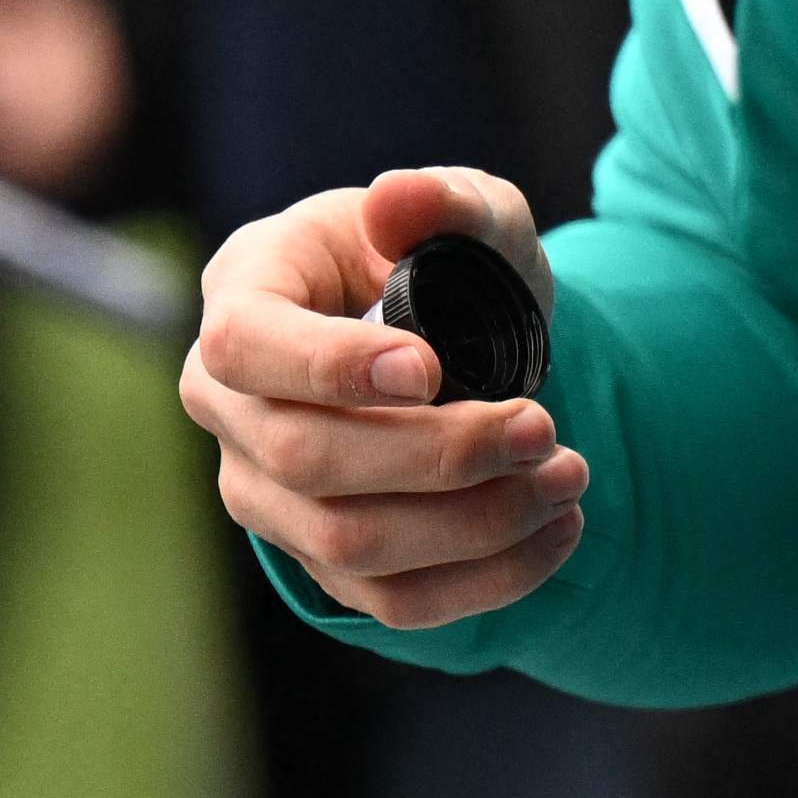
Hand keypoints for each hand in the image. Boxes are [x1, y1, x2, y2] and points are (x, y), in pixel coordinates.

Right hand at [182, 167, 588, 630]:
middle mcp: (229, 401)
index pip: (247, 346)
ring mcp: (264, 489)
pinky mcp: (320, 556)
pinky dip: (485, 579)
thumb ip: (445, 200)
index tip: (432, 370)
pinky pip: (391, 599)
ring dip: (474, 523)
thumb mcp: (465, 211)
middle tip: (543, 429)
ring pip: (350, 542)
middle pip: (305, 458)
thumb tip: (398, 198)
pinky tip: (557, 532)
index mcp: (245, 291)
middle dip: (439, 454)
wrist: (457, 337)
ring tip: (568, 478)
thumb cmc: (443, 259)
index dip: (331, 367)